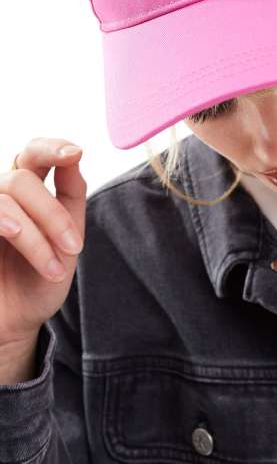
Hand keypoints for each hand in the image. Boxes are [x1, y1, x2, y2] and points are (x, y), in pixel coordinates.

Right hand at [0, 138, 86, 348]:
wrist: (15, 324)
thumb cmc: (40, 280)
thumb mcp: (67, 238)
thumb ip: (70, 197)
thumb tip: (75, 157)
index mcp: (28, 192)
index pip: (35, 154)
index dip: (52, 147)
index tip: (75, 153)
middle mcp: (1, 196)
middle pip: (22, 177)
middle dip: (53, 213)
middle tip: (74, 248)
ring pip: (6, 196)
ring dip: (36, 233)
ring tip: (52, 268)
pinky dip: (19, 232)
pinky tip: (16, 241)